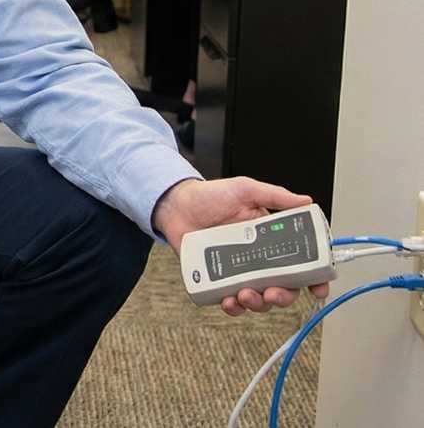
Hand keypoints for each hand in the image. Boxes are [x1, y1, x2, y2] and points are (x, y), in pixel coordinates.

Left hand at [152, 177, 329, 315]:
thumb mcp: (245, 189)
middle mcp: (257, 258)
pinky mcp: (218, 279)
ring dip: (257, 304)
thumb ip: (275, 196)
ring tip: (245, 294)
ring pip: (259, 299)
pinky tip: (228, 300)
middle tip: (273, 293)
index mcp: (270, 238)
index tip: (318, 288)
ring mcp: (238, 271)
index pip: (300, 261)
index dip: (313, 277)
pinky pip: (231, 301)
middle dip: (283, 296)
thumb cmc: (209, 196)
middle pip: (283, 287)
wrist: (176, 205)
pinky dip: (233, 306)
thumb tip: (306, 201)